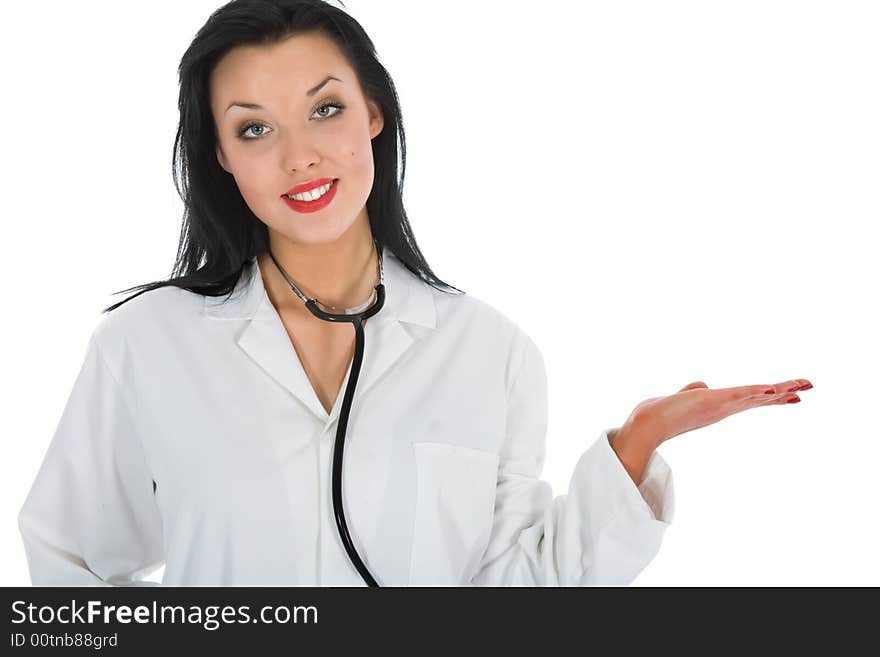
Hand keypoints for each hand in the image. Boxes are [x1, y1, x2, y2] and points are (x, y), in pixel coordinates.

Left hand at [624, 378, 813, 449]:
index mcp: (720, 406)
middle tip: (809, 387)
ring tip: (800, 385)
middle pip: (761, 398)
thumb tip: (700, 385)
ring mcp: (719, 406)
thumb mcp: (683, 397)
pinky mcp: (711, 401)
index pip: (753, 399)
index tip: (795, 396)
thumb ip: (693, 390)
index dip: (773, 396)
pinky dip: (755, 391)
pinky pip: (738, 395)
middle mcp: (724, 408)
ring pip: (755, 396)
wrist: (646, 425)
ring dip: (778, 390)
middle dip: (785, 393)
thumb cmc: (662, 414)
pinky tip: (770, 388)